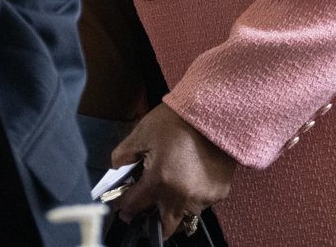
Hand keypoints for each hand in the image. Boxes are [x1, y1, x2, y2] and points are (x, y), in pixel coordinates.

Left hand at [110, 103, 236, 238]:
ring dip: (175, 207)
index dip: (124, 206)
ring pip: (184, 215)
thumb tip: (116, 170)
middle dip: (153, 218)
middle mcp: (180, 196)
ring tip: (174, 185)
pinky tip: (192, 177)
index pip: (134, 206)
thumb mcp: (141, 133)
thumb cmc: (176, 120)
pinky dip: (194, 196)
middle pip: (163, 225)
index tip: (122, 205)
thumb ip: (123, 155)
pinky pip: (201, 203)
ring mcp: (202, 197)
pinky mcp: (219, 193)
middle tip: (150, 205)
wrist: (213, 111)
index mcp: (158, 181)